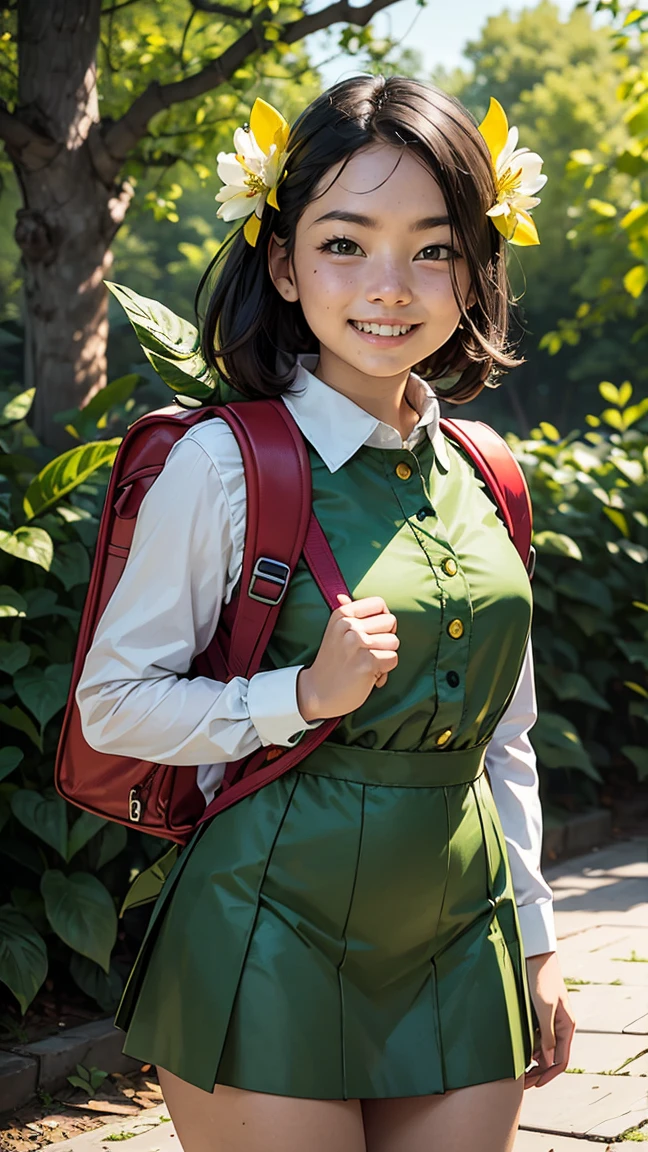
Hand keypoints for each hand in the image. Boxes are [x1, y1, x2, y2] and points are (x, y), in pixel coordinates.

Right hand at [297, 594, 398, 720]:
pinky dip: (384, 670)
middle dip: (385, 639)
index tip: (371, 633)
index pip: (379, 604)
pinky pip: (393, 659)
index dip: (381, 620)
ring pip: (394, 641)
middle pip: (391, 621)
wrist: (317, 692)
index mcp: (342, 614)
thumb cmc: (332, 662)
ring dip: (385, 656)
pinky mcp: (367, 662)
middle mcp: (349, 625)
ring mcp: (357, 643)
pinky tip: (369, 675)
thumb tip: (343, 596)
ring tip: (367, 663)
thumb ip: (344, 613)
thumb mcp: (334, 632)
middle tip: (368, 652)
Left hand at [524, 951, 575, 1088]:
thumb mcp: (543, 1007)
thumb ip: (547, 1034)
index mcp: (566, 1025)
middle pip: (552, 1057)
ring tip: (517, 1071)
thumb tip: (548, 1060)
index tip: (535, 1085)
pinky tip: (517, 1051)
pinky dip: (529, 1047)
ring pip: (544, 1048)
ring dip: (533, 1061)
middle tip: (523, 1084)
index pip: (561, 1059)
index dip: (549, 1075)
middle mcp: (560, 1025)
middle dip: (539, 1072)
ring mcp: (550, 1019)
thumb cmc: (539, 978)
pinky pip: (536, 1036)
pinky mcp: (539, 1013)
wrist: (533, 953)